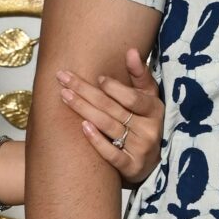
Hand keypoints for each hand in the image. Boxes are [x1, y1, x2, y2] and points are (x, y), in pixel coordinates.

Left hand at [55, 48, 164, 185]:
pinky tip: (82, 127)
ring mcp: (141, 150)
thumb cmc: (143, 122)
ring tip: (64, 96)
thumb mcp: (147, 98)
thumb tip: (132, 50)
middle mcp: (150, 130)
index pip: (134, 98)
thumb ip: (139, 75)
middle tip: (63, 78)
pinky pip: (112, 154)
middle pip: (114, 109)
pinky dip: (97, 140)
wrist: (148, 163)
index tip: (97, 78)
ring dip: (85, 110)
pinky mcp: (131, 168)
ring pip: (109, 127)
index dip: (115, 88)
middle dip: (87, 92)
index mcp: (155, 110)